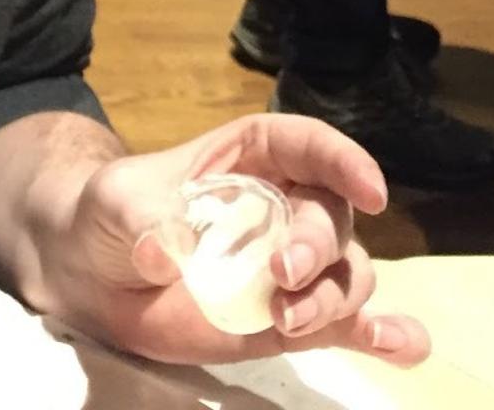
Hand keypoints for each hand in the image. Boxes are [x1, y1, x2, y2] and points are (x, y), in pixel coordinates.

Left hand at [41, 114, 429, 367]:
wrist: (93, 274)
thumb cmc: (110, 214)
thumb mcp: (113, 201)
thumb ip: (140, 217)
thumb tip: (163, 250)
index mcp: (251, 159)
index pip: (310, 146)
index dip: (344, 161)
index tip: (370, 189)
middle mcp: (285, 209)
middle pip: (334, 217)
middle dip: (319, 246)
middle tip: (283, 274)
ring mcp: (291, 269)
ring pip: (348, 274)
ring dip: (334, 298)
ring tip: (289, 321)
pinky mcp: (288, 321)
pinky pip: (350, 326)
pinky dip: (385, 337)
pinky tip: (400, 348)